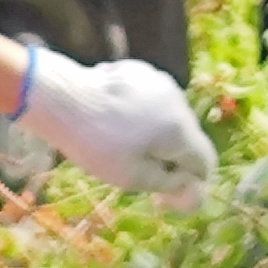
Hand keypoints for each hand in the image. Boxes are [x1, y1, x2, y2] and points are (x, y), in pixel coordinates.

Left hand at [13, 45, 217, 204]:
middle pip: (187, 138)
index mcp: (180, 129)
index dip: (193, 183)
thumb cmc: (96, 144)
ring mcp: (160, 82)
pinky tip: (115, 119)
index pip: (205, 161)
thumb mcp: (131, 177)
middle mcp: (178, 101)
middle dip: (171, 158)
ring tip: (122, 143)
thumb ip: (168, 183)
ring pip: (170, 117)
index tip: (165, 196)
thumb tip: (188, 185)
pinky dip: (143, 114)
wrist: (62, 99)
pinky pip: (153, 100)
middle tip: (139, 171)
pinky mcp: (141, 71)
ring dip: (157, 135)